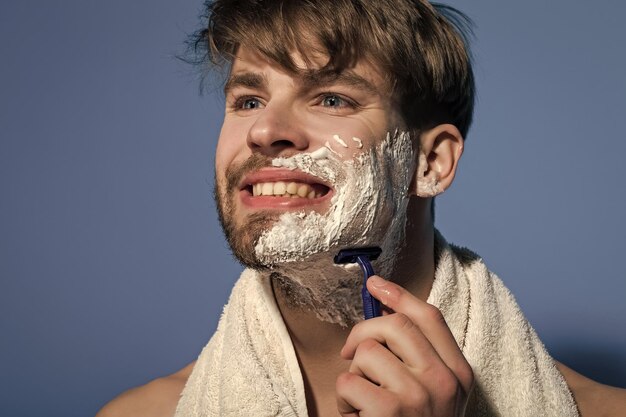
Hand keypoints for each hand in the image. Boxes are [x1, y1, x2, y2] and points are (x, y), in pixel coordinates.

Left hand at [336, 275, 473, 416]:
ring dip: (352, 376)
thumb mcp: (433, 395)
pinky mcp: (390, 411)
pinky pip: (349, 382)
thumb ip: (418, 359)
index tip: (375, 283)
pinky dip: (343, 399)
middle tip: (352, 353)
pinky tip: (356, 416)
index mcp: (459, 374)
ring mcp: (418, 396)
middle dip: (363, 333)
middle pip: (395, 325)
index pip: (430, 318)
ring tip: (362, 400)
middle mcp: (444, 381)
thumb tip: (383, 313)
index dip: (399, 295)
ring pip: (366, 352)